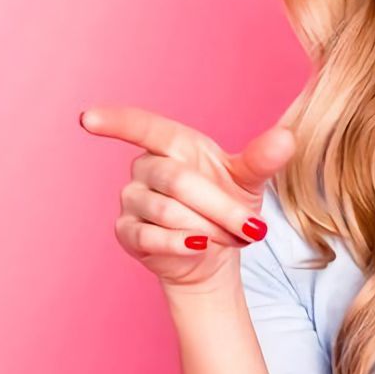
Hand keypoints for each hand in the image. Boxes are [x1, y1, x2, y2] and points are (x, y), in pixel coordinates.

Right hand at [78, 105, 295, 289]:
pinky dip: (179, 244)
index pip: (142, 126)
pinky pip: (149, 236)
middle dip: (219, 207)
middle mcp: (145, 167)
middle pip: (176, 181)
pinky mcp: (126, 232)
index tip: (87, 120)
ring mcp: (131, 200)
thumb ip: (262, 159)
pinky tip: (200, 248)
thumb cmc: (228, 206)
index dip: (115, 121)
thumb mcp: (249, 182)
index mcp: (173, 145)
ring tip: (227, 238)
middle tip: (251, 228)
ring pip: (165, 211)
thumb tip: (287, 138)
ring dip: (206, 229)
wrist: (215, 253)